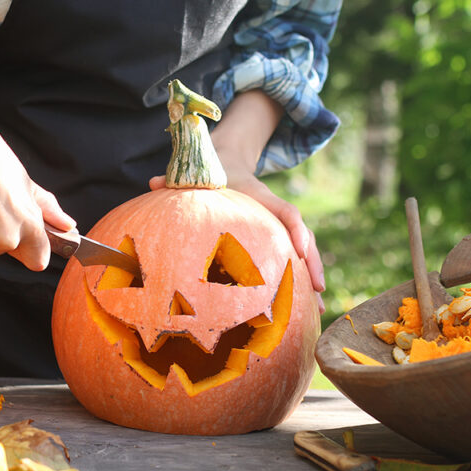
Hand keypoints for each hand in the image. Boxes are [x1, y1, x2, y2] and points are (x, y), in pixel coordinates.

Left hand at [149, 89, 324, 311]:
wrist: (228, 160)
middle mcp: (274, 212)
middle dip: (312, 263)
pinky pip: (292, 259)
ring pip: (302, 252)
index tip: (300, 249)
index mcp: (259, 197)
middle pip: (302, 237)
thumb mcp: (196, 175)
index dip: (294, 229)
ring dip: (311, 278)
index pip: (284, 211)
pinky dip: (299, 281)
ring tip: (318, 310)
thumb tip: (152, 183)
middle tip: (318, 290)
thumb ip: (176, 180)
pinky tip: (302, 309)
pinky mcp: (276, 237)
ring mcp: (277, 225)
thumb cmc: (211, 173)